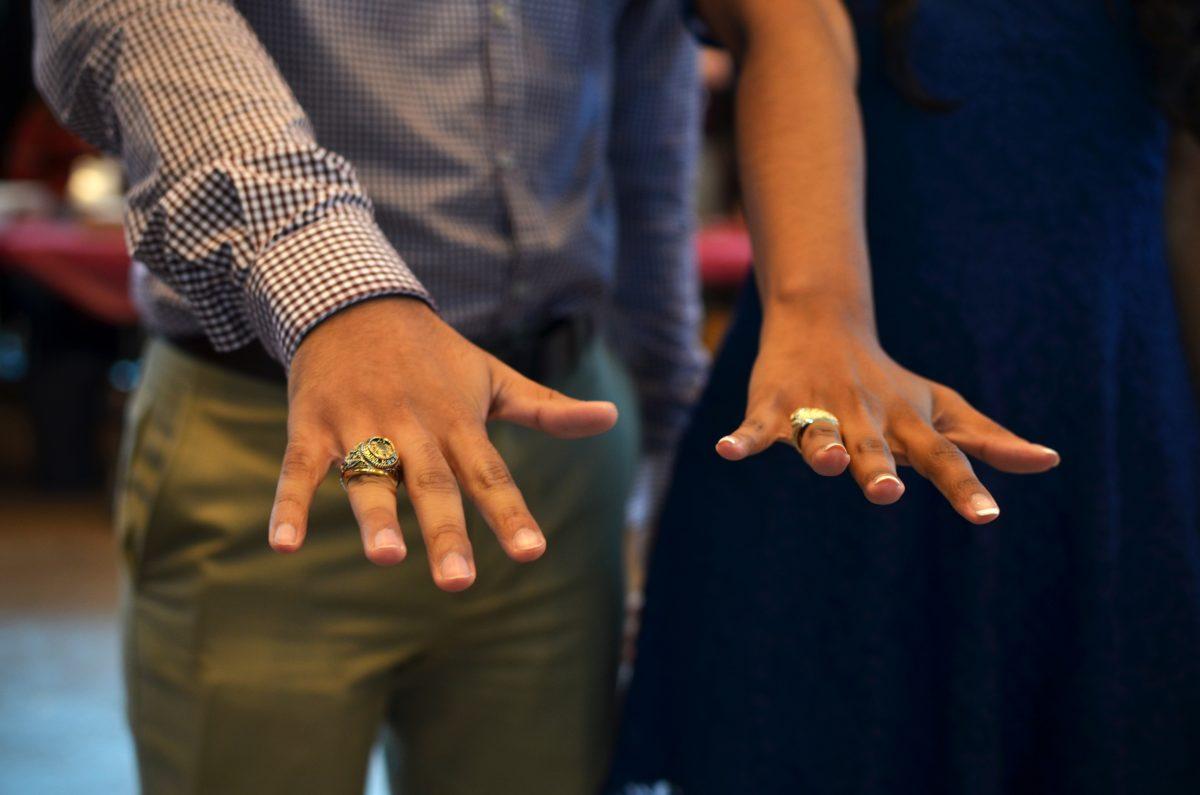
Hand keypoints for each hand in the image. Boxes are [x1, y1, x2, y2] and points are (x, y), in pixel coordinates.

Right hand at [267, 297, 618, 589]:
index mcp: (457, 423)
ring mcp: (360, 425)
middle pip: (433, 485)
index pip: (489, 475)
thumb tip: (610, 416)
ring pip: (368, 475)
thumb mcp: (493, 377)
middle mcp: (413, 427)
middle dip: (445, 533)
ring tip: (386, 557)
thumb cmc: (434, 356)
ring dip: (375, 516)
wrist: (355, 300)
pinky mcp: (312, 425)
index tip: (532, 554)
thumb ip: (546, 410)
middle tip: (458, 583)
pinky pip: (299, 469)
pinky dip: (289, 505)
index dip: (510, 514)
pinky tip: (283, 545)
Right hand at [715, 304, 1059, 522]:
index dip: (964, 486)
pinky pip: (756, 426)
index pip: (942, 456)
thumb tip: (1050, 461)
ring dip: (822, 448)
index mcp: (906, 423)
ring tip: (828, 462)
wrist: (824, 322)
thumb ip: (987, 438)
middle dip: (879, 470)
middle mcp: (864, 416)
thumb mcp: (939, 407)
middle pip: (875, 448)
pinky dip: (742, 438)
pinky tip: (727, 450)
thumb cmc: (888, 381)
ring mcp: (817, 409)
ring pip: (819, 435)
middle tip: (888, 494)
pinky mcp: (774, 404)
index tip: (987, 518)